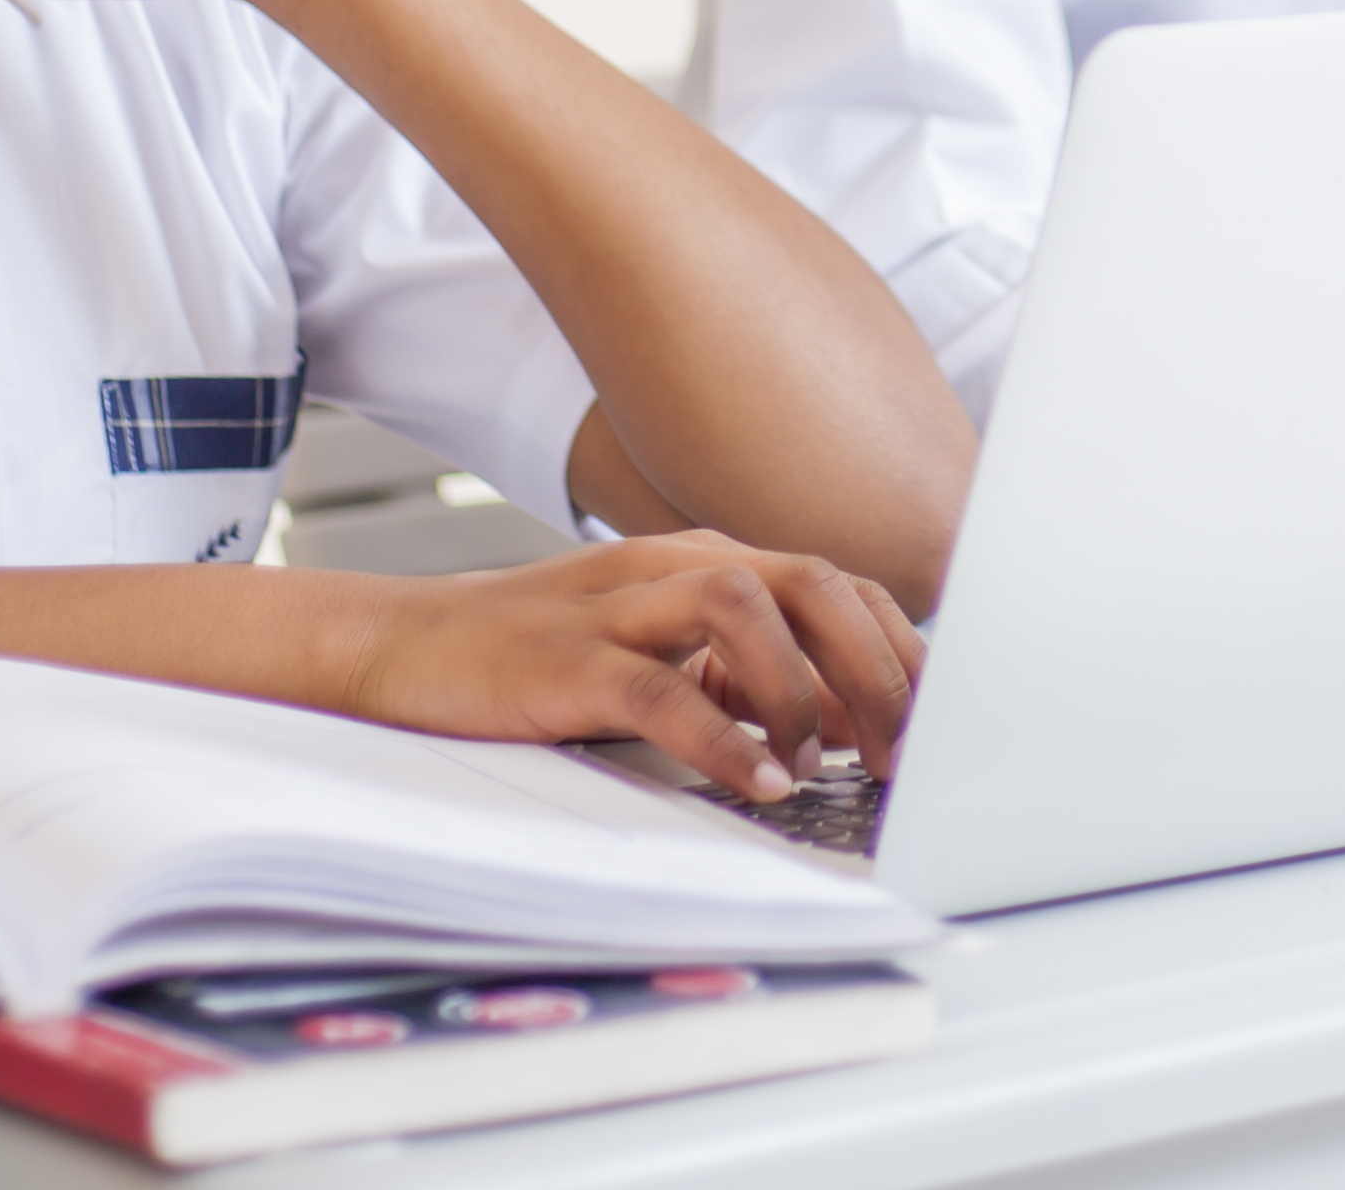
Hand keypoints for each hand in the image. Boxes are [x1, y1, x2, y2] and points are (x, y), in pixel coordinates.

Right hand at [340, 534, 928, 802]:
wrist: (408, 647)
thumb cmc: (542, 658)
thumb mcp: (665, 659)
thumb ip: (750, 678)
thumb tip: (852, 723)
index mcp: (709, 562)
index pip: (839, 585)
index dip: (900, 650)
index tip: (936, 723)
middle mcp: (674, 567)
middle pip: (813, 582)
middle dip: (876, 666)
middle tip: (903, 751)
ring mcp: (619, 607)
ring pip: (745, 606)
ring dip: (801, 689)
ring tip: (819, 763)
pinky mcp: (567, 659)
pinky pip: (660, 688)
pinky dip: (720, 737)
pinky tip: (757, 781)